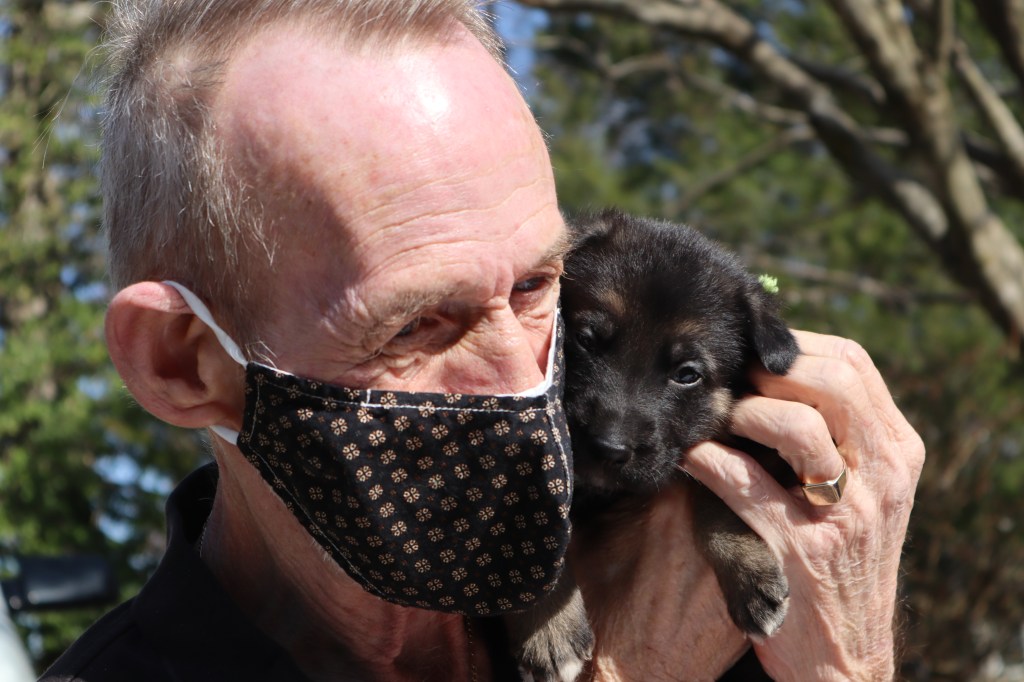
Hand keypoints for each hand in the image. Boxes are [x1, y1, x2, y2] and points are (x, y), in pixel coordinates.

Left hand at [685, 330, 924, 679]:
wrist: (842, 651)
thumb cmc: (839, 558)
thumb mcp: (863, 491)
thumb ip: (838, 433)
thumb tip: (777, 366)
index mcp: (897, 452)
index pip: (853, 365)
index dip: (795, 346)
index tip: (754, 351)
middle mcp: (882, 477)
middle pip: (830, 382)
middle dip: (769, 371)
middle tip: (731, 378)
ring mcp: (845, 515)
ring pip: (796, 426)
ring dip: (742, 412)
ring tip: (716, 418)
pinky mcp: (801, 550)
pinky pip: (744, 483)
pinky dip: (708, 460)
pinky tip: (688, 455)